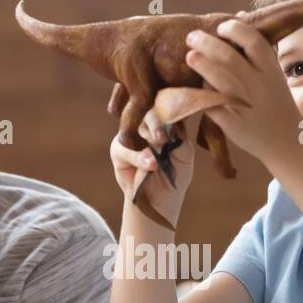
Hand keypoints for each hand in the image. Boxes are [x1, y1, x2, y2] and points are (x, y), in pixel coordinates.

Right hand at [109, 110, 201, 229]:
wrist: (162, 198)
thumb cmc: (176, 173)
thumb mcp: (184, 154)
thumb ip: (178, 136)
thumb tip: (170, 124)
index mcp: (163, 119)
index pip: (163, 104)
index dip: (167, 108)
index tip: (175, 116)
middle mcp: (145, 123)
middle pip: (148, 111)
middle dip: (156, 122)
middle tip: (163, 137)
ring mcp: (131, 135)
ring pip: (134, 127)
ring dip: (146, 138)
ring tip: (158, 151)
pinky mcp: (118, 149)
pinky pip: (124, 148)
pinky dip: (138, 157)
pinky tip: (150, 164)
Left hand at [184, 17, 302, 167]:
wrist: (285, 140)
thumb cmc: (274, 100)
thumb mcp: (273, 71)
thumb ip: (256, 47)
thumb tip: (239, 14)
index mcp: (270, 70)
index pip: (254, 42)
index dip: (235, 30)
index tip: (220, 26)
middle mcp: (260, 86)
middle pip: (231, 59)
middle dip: (209, 45)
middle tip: (192, 37)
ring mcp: (248, 107)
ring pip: (223, 83)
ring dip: (204, 67)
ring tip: (190, 56)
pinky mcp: (236, 127)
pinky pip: (217, 110)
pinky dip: (204, 98)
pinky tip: (192, 90)